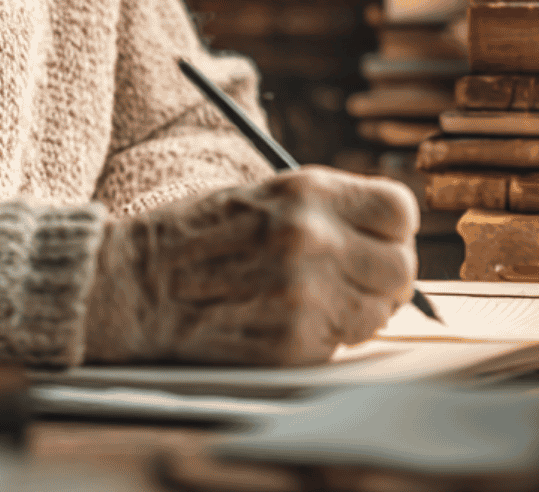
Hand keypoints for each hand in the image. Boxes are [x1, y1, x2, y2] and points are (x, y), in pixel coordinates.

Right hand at [83, 166, 419, 365]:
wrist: (138, 283)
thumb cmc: (201, 237)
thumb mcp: (268, 197)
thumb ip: (329, 212)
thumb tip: (386, 239)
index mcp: (309, 192)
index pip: (400, 210)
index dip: (391, 229)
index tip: (376, 239)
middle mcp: (313, 240)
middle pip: (400, 268)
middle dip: (382, 278)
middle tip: (353, 281)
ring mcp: (305, 295)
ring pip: (378, 313)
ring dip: (357, 312)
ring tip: (312, 300)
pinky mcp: (293, 344)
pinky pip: (341, 345)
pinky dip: (323, 339)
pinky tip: (285, 321)